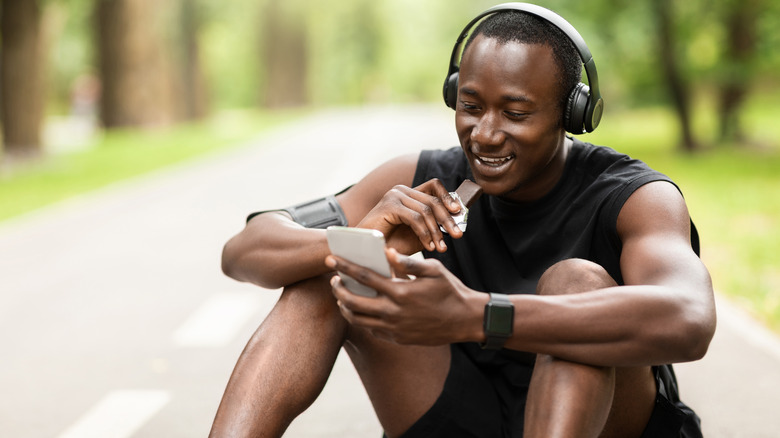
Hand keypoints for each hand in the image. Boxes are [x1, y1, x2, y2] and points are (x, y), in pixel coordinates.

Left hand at [325, 248, 484, 344]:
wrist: (465, 320)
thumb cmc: (450, 290)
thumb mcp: (433, 270)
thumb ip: (407, 262)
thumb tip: (386, 252)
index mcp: (400, 293)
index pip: (364, 277)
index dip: (344, 267)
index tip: (331, 259)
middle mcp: (393, 313)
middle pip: (353, 302)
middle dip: (338, 289)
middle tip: (333, 280)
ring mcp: (394, 329)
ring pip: (358, 320)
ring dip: (346, 306)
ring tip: (343, 295)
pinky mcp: (397, 339)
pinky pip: (372, 329)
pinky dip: (362, 318)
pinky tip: (362, 308)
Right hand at [356, 179, 463, 254]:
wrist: (364, 249)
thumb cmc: (390, 242)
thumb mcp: (416, 233)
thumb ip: (432, 226)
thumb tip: (453, 225)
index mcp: (408, 193)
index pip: (434, 186)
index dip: (448, 197)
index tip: (458, 211)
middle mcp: (401, 191)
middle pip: (433, 200)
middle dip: (448, 219)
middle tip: (458, 235)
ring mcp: (394, 195)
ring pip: (426, 210)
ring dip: (436, 231)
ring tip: (441, 247)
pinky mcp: (389, 205)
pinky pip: (415, 218)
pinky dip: (425, 233)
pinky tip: (429, 246)